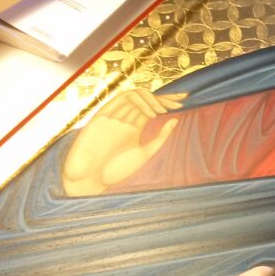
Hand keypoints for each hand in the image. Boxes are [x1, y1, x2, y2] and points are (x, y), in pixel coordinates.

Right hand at [62, 89, 184, 196]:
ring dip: (151, 99)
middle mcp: (124, 119)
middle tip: (180, 101)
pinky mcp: (101, 116)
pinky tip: (150, 111)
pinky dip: (137, 101)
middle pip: (146, 100)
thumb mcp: (145, 154)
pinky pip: (120, 99)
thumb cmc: (115, 171)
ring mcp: (113, 116)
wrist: (90, 180)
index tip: (184, 100)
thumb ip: (160, 138)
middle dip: (164, 98)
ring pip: (134, 96)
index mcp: (134, 128)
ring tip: (163, 110)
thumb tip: (176, 119)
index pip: (153, 108)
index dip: (168, 101)